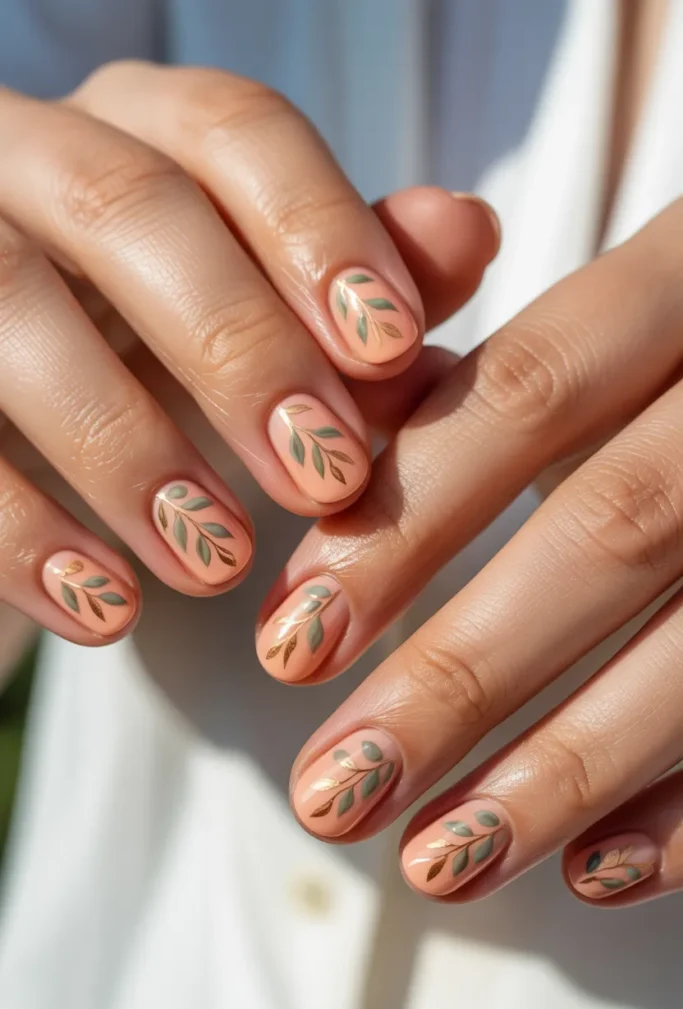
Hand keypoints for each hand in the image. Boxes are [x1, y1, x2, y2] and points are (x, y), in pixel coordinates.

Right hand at [0, 62, 496, 642]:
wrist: (24, 415)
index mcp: (139, 127)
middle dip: (237, 347)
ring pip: (13, 308)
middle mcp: (29, 156)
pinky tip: (106, 609)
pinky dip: (20, 530)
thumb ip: (361, 274)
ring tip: (220, 563)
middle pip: (129, 207)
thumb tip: (469, 232)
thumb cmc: (166, 349)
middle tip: (324, 478)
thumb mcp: (267, 312)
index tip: (392, 348)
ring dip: (128, 446)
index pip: (234, 131)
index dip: (320, 231)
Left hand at [262, 199, 682, 906]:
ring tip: (436, 860)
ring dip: (564, 772)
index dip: (404, 523)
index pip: (528, 394)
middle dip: (460, 676)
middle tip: (332, 792)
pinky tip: (594, 869)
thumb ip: (481, 370)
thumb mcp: (611, 315)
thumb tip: (327, 460)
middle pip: (610, 533)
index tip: (289, 643)